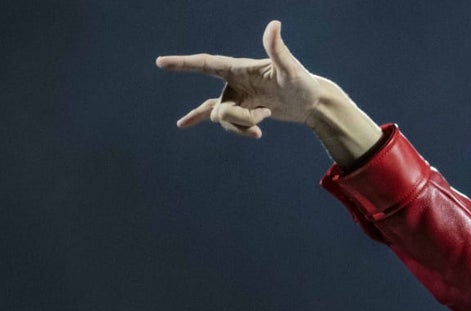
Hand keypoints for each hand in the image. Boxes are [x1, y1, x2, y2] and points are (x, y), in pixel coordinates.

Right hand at [156, 20, 323, 138]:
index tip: (161, 63)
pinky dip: (199, 118)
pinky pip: (216, 116)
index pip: (206, 63)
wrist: (309, 101)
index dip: (183, 64)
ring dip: (244, 126)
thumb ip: (278, 49)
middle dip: (242, 118)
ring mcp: (235, 95)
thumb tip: (274, 25)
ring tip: (266, 120)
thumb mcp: (291, 68)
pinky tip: (182, 125)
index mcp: (239, 68)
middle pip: (220, 108)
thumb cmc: (302, 82)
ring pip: (223, 119)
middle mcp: (233, 81)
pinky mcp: (240, 108)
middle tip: (266, 115)